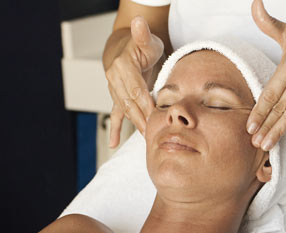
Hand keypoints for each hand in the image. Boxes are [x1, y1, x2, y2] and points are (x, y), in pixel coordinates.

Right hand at [105, 16, 163, 147]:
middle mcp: (114, 79)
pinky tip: (113, 143)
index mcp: (122, 66)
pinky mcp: (117, 98)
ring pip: (125, 110)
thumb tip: (139, 21)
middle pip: (130, 102)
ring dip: (135, 124)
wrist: (126, 50)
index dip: (145, 102)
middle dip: (142, 118)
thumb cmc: (141, 46)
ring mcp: (114, 90)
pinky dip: (115, 129)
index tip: (156, 114)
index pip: (136, 88)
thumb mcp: (146, 40)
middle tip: (153, 132)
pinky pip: (115, 114)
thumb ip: (143, 34)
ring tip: (145, 137)